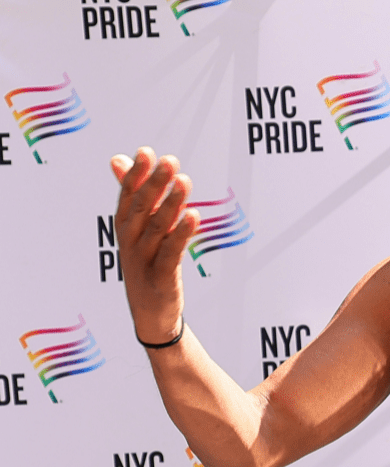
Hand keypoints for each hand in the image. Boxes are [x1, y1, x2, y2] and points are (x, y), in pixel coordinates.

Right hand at [111, 147, 198, 344]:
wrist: (151, 314)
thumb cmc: (146, 264)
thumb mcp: (136, 229)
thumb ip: (132, 194)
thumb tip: (118, 158)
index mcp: (125, 228)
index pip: (128, 197)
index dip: (136, 174)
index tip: (146, 152)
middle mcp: (131, 242)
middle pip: (142, 209)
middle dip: (155, 184)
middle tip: (169, 160)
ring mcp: (144, 261)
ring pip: (158, 228)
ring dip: (171, 204)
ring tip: (184, 181)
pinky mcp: (162, 278)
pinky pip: (171, 253)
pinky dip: (181, 234)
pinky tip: (193, 216)